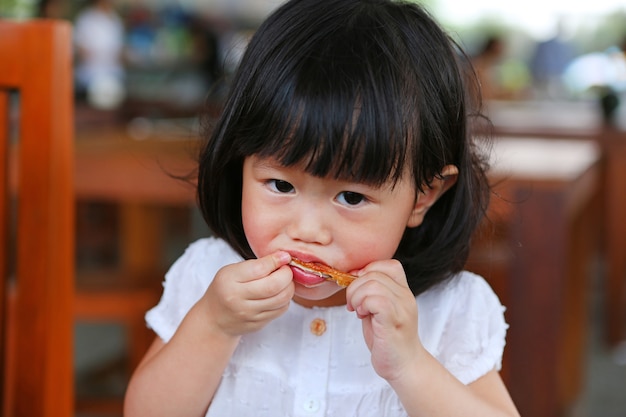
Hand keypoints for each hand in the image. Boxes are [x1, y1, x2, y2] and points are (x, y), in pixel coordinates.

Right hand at [201, 251, 294, 336]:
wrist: (215, 319)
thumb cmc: (226, 289)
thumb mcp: (232, 271)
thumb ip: (256, 264)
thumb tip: (283, 257)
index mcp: (230, 280)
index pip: (259, 269)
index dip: (276, 261)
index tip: (284, 257)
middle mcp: (239, 299)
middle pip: (274, 286)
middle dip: (287, 274)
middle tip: (286, 269)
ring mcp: (249, 314)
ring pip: (282, 299)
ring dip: (289, 287)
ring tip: (284, 281)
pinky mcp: (259, 323)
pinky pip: (281, 309)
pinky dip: (285, 299)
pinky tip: (279, 294)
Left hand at [346, 259, 423, 381]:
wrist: (403, 366)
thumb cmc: (388, 339)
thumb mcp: (378, 309)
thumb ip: (370, 292)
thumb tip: (353, 275)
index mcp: (403, 291)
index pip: (388, 265)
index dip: (367, 271)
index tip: (358, 289)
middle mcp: (406, 296)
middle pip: (374, 273)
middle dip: (355, 287)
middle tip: (353, 305)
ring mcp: (402, 308)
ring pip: (373, 284)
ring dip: (357, 296)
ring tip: (358, 311)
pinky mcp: (394, 321)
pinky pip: (376, 300)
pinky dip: (363, 305)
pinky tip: (363, 316)